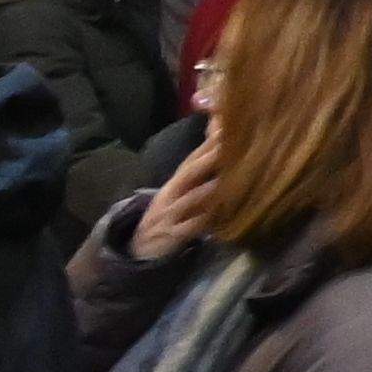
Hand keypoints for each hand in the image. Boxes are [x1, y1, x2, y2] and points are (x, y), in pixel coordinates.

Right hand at [128, 131, 226, 264]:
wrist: (141, 245)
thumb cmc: (171, 212)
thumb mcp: (182, 187)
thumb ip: (201, 166)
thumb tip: (219, 137)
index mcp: (177, 180)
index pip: (194, 156)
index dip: (211, 141)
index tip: (230, 126)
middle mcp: (172, 192)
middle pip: (190, 172)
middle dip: (208, 159)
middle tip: (229, 146)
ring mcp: (171, 213)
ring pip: (190, 200)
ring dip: (206, 191)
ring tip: (223, 182)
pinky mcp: (172, 234)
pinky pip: (188, 228)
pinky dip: (201, 224)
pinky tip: (215, 220)